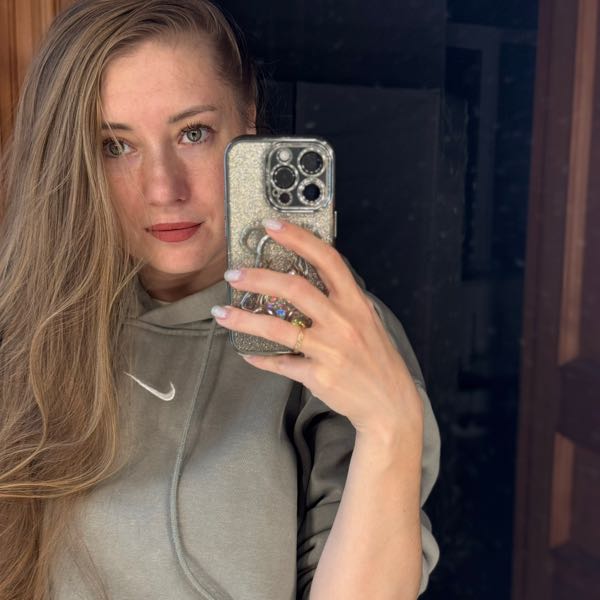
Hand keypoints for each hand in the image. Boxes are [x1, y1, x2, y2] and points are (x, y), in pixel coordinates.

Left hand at [211, 218, 423, 441]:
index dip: (298, 238)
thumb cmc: (376, 359)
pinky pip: (281, 363)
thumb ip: (341, 301)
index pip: (327, 260)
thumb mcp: (367, 321)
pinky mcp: (319, 376)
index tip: (271, 225)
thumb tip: (308, 280)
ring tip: (221, 312)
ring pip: (278, 328)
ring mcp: (330, 350)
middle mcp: (343, 322)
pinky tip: (246, 352)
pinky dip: (260, 357)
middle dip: (258, 278)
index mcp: (355, 303)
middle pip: (294, 288)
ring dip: (244, 318)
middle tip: (233, 274)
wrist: (390, 404)